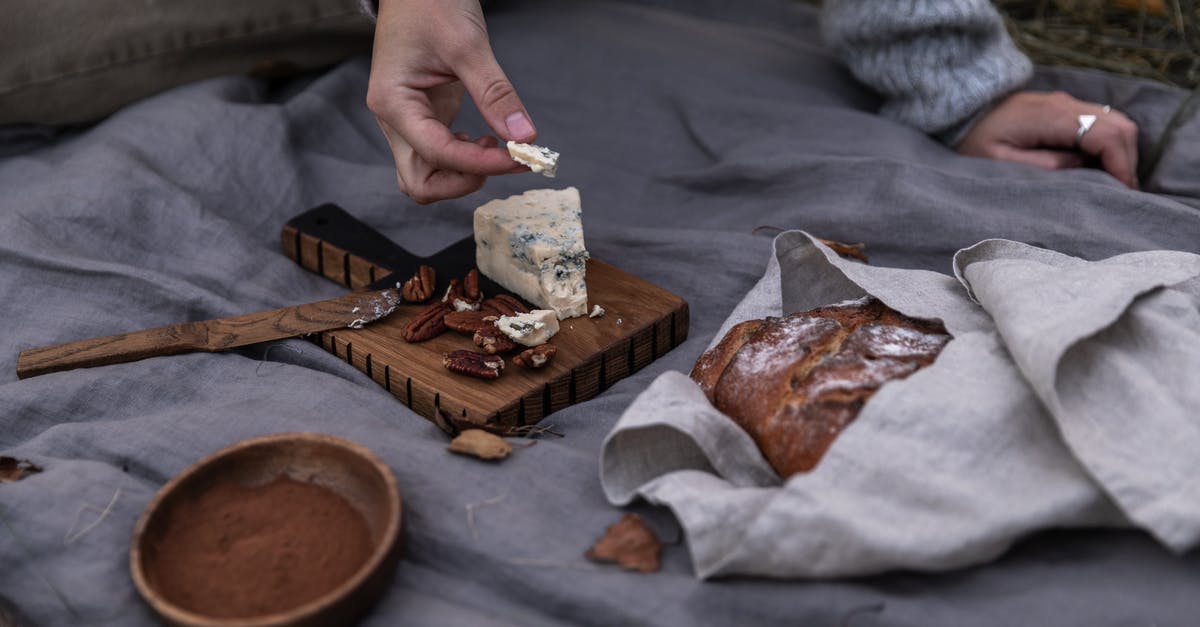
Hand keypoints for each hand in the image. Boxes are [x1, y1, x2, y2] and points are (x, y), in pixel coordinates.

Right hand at [366, 0, 534, 203]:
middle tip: (505, 161)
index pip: (437, 152)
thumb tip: (524, 136)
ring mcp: (407, 121)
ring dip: (464, 174)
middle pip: (419, 182)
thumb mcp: (467, 45)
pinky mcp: (424, 117)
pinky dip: (465, 160)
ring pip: (428, 175)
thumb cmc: (430, 4)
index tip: (519, 157)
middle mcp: (395, 119)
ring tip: (498, 149)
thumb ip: (495, 93)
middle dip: (463, 182)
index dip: (480, 163)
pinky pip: (440, 156)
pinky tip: (487, 140)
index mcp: (394, 102)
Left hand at [957, 91, 1139, 188]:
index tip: (1123, 193)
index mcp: (1052, 117)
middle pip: (1120, 126)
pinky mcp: (1062, 107)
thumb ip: (1043, 166)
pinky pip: (1100, 121)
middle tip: (1122, 192)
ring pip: (1115, 121)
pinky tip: (1099, 166)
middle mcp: (1065, 104)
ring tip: (1113, 182)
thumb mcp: (1000, 162)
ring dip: (1121, 151)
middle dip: (1127, 160)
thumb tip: (1082, 168)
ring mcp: (1065, 102)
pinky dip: (1109, 142)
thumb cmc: (972, 140)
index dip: (1121, 165)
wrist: (958, 110)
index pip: (1107, 136)